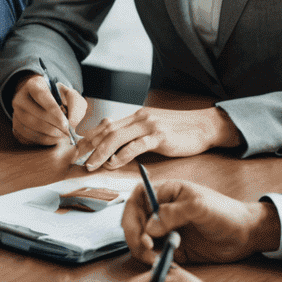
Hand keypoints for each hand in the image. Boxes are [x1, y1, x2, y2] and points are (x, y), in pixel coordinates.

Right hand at [9, 72, 88, 147]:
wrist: (45, 102)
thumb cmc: (59, 98)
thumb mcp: (70, 95)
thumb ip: (75, 104)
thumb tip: (72, 123)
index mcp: (33, 85)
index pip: (41, 96)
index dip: (53, 110)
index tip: (66, 123)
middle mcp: (20, 98)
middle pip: (34, 114)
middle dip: (54, 126)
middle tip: (68, 132)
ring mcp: (16, 113)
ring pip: (30, 127)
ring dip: (50, 134)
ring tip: (63, 135)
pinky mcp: (15, 126)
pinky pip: (28, 136)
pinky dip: (44, 140)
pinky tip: (55, 138)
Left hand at [74, 105, 240, 170]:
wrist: (205, 126)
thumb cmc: (179, 131)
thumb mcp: (153, 129)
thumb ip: (135, 135)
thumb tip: (116, 147)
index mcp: (135, 116)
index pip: (106, 126)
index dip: (89, 138)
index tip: (77, 150)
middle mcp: (139, 118)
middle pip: (106, 131)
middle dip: (88, 146)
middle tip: (76, 159)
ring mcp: (149, 126)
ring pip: (116, 137)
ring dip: (100, 152)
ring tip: (91, 165)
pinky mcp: (159, 136)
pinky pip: (135, 145)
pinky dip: (121, 155)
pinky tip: (113, 163)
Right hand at [121, 178, 280, 265]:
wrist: (247, 234)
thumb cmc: (226, 213)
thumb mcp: (200, 207)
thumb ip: (173, 213)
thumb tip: (148, 228)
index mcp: (166, 192)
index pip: (136, 200)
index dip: (133, 216)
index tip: (142, 234)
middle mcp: (161, 210)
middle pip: (133, 221)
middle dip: (135, 236)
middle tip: (146, 250)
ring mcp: (165, 229)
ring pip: (140, 239)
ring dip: (141, 250)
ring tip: (155, 259)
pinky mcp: (171, 246)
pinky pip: (153, 253)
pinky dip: (152, 259)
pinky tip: (161, 263)